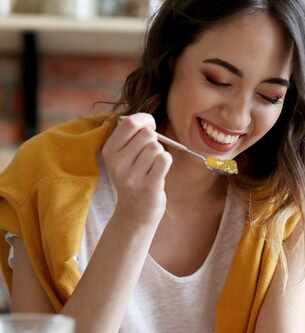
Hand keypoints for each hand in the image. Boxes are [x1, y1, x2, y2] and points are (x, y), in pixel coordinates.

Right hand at [102, 113, 171, 228]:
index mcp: (109, 152)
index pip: (129, 123)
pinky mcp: (148, 186)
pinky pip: (165, 159)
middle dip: (154, 140)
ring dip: (160, 153)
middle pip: (147, 134)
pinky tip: (160, 171)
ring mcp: (132, 177)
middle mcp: (117, 164)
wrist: (135, 213)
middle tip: (149, 154)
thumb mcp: (122, 157)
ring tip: (152, 166)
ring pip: (157, 147)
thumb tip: (147, 120)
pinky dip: (167, 161)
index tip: (150, 126)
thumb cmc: (134, 177)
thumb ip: (131, 136)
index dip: (145, 119)